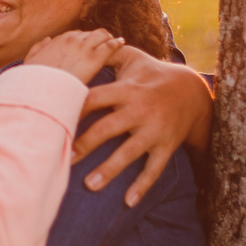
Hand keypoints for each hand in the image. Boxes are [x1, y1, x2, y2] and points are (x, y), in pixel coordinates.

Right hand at [24, 29, 124, 84]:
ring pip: (102, 35)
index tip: (88, 46)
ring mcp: (84, 48)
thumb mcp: (30, 61)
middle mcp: (71, 40)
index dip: (83, 40)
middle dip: (98, 38)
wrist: (43, 89)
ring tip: (116, 43)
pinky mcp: (94, 59)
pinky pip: (110, 46)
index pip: (76, 34)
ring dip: (109, 38)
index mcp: (58, 40)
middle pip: (91, 33)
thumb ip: (37, 48)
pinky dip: (117, 43)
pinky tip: (121, 44)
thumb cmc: (35, 80)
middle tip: (105, 44)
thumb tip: (47, 40)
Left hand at [71, 46, 212, 206]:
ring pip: (130, 153)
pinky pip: (155, 169)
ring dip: (109, 170)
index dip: (74, 108)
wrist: (193, 92)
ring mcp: (154, 130)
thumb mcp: (132, 58)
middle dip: (85, 144)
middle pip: (107, 128)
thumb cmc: (152, 73)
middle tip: (63, 158)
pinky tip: (128, 202)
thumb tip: (74, 44)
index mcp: (126, 90)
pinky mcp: (166, 146)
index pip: (95, 98)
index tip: (53, 119)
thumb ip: (104, 54)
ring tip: (89, 185)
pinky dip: (142, 186)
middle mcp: (139, 110)